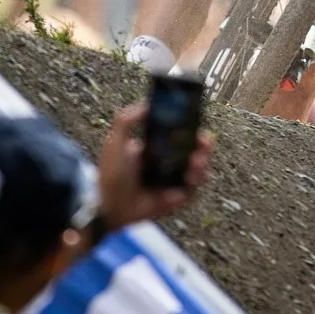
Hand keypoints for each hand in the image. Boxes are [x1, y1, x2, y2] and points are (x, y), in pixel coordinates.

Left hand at [95, 103, 212, 230]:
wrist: (109, 207)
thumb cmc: (111, 176)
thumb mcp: (114, 143)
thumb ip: (125, 120)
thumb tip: (146, 105)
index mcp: (156, 149)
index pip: (179, 135)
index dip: (190, 128)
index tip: (196, 120)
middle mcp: (168, 164)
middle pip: (194, 151)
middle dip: (203, 144)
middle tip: (205, 140)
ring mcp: (173, 182)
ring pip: (197, 169)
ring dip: (202, 162)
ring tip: (197, 160)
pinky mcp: (176, 199)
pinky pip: (193, 189)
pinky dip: (196, 182)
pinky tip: (191, 177)